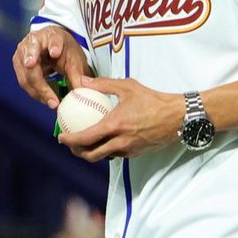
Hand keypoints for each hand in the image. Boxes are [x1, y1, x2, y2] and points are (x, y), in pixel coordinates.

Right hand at [12, 25, 91, 108]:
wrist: (52, 45)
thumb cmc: (64, 51)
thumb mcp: (74, 59)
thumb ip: (77, 75)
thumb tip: (81, 93)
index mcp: (51, 35)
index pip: (53, 40)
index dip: (54, 46)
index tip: (55, 52)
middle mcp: (33, 42)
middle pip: (32, 62)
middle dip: (41, 83)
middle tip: (51, 98)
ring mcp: (22, 53)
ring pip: (26, 76)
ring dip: (39, 92)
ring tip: (53, 103)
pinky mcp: (19, 65)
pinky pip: (25, 82)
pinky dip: (36, 93)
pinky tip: (46, 99)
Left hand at [58, 76, 185, 161]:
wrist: (177, 117)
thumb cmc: (152, 100)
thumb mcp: (127, 86)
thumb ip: (103, 84)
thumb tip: (83, 81)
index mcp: (115, 125)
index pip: (86, 138)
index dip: (70, 140)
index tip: (61, 137)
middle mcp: (120, 141)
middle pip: (91, 154)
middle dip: (77, 152)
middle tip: (70, 143)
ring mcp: (128, 150)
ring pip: (103, 156)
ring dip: (91, 153)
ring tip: (84, 144)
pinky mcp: (136, 153)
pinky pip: (116, 154)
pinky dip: (106, 150)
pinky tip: (104, 141)